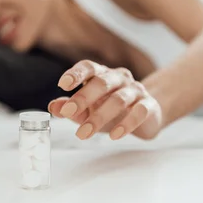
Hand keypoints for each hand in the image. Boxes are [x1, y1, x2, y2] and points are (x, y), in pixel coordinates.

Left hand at [48, 60, 162, 139]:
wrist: (147, 115)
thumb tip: (53, 107)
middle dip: (84, 97)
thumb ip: (71, 109)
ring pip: (119, 99)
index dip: (76, 73)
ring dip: (100, 116)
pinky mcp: (149, 105)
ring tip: (84, 133)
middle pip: (102, 82)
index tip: (63, 84)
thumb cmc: (112, 109)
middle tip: (69, 112)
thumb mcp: (88, 110)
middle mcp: (120, 78)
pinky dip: (126, 123)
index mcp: (102, 75)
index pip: (89, 67)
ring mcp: (136, 90)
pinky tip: (114, 135)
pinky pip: (139, 112)